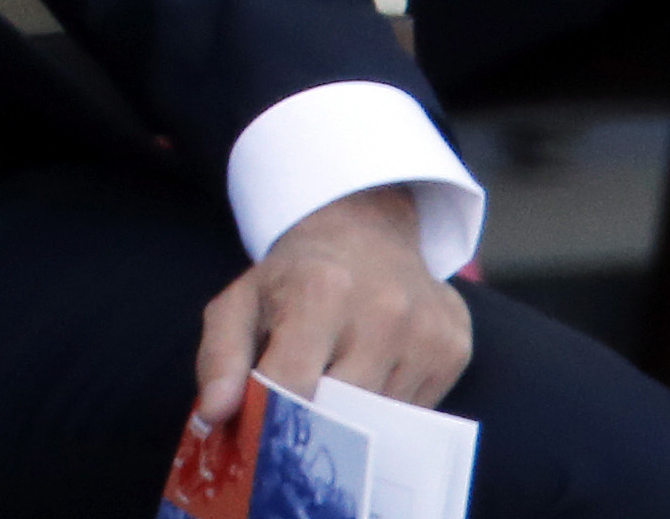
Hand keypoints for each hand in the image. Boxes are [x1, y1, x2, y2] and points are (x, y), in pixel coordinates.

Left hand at [192, 184, 468, 429]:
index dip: (271, 418)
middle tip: (294, 430)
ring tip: (333, 396)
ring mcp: (427, 331)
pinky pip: (418, 411)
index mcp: (320, 289)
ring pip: (384, 419)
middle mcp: (384, 309)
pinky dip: (389, 412)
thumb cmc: (293, 276)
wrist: (364, 233)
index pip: (294, 382)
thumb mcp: (241, 302)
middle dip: (313, 426)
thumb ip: (219, 358)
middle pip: (344, 408)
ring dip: (355, 421)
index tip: (258, 437)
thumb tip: (213, 415)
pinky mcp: (456, 349)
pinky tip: (371, 381)